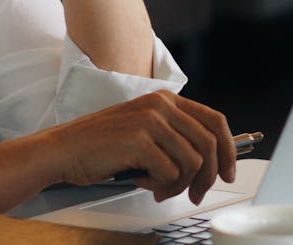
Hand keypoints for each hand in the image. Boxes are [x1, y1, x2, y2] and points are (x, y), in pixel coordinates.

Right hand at [39, 90, 235, 204]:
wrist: (63, 149)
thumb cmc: (101, 145)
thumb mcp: (143, 129)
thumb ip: (173, 136)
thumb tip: (210, 161)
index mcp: (165, 99)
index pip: (214, 121)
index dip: (229, 150)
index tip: (229, 172)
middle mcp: (161, 104)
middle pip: (209, 144)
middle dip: (208, 176)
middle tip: (196, 194)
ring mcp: (150, 121)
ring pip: (193, 162)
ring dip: (180, 185)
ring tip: (160, 189)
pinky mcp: (139, 140)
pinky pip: (170, 173)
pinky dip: (161, 187)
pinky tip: (144, 184)